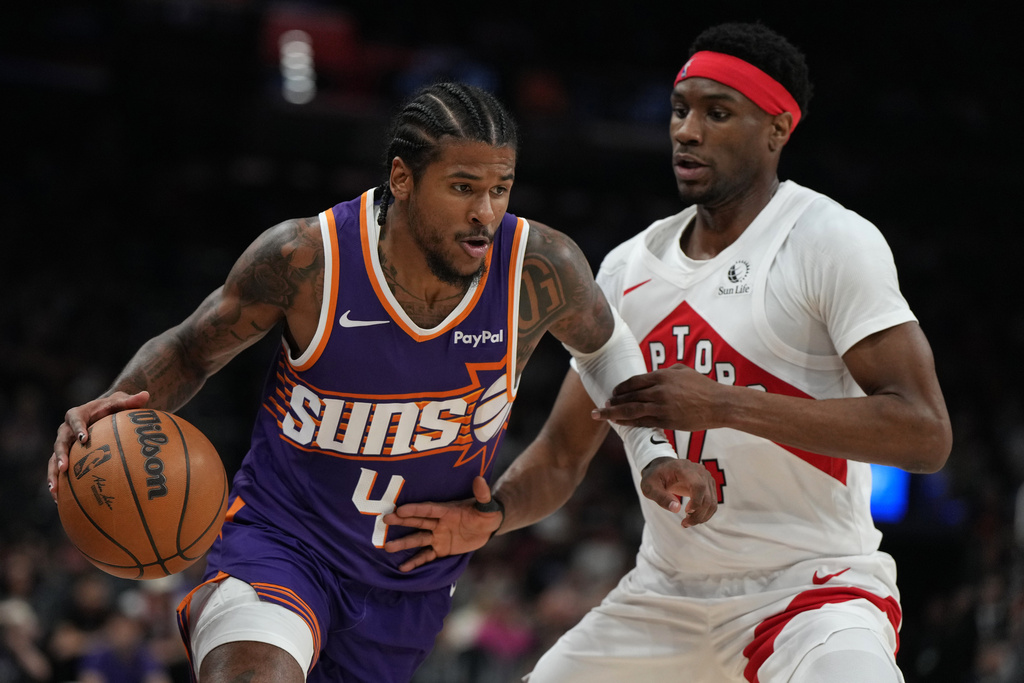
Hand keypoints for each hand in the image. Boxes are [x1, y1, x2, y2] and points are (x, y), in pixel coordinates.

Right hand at [48, 391, 149, 500]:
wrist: (104, 412)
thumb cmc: (114, 406)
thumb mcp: (122, 401)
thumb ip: (131, 400)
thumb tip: (146, 394)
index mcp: (77, 414)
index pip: (75, 419)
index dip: (78, 428)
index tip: (84, 438)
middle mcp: (66, 430)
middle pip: (60, 442)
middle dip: (61, 455)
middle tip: (65, 468)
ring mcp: (65, 444)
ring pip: (54, 459)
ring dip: (53, 474)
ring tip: (55, 490)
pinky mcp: (66, 456)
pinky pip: (59, 471)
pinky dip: (59, 483)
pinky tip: (61, 500)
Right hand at [382, 476, 502, 571]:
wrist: (487, 527)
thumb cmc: (487, 514)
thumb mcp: (487, 506)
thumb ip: (483, 495)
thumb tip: (480, 479)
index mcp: (447, 510)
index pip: (429, 509)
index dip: (416, 509)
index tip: (400, 509)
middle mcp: (439, 522)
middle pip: (418, 521)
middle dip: (402, 520)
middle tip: (385, 519)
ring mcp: (438, 536)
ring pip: (418, 539)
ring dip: (403, 543)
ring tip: (387, 547)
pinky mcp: (440, 549)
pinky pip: (426, 556)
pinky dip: (415, 562)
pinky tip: (403, 568)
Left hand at [592, 364, 721, 431]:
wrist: (718, 404)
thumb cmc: (702, 386)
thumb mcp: (682, 370)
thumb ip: (665, 372)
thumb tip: (651, 376)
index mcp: (662, 376)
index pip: (634, 381)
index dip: (621, 388)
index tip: (613, 393)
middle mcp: (659, 390)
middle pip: (629, 396)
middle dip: (613, 401)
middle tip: (602, 405)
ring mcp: (662, 406)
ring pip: (631, 410)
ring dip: (614, 412)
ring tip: (603, 414)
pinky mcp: (667, 420)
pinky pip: (643, 422)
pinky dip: (629, 423)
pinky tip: (620, 423)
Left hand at [640, 456, 717, 526]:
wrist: (662, 467)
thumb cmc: (654, 477)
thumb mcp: (649, 487)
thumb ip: (661, 497)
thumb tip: (676, 509)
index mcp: (685, 469)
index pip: (699, 486)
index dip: (696, 502)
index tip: (685, 512)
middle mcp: (700, 472)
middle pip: (707, 498)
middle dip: (697, 515)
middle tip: (684, 524)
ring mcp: (707, 478)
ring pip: (712, 503)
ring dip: (702, 517)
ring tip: (687, 522)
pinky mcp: (709, 486)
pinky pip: (712, 503)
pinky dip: (704, 514)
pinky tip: (692, 517)